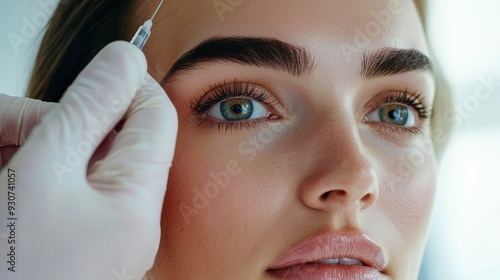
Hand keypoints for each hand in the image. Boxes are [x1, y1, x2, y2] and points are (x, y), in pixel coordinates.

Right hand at [0, 41, 177, 279]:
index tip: (90, 73)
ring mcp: (102, 233)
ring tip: (0, 157)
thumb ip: (90, 109)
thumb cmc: (15, 265)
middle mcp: (130, 219)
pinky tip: (4, 176)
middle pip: (109, 141)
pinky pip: (61, 193)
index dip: (126, 85)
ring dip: (33, 147)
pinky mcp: (76, 243)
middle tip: (8, 124)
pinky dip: (29, 176)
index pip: (155, 118)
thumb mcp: (46, 171)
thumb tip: (127, 59)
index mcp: (139, 201)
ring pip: (78, 166)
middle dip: (56, 122)